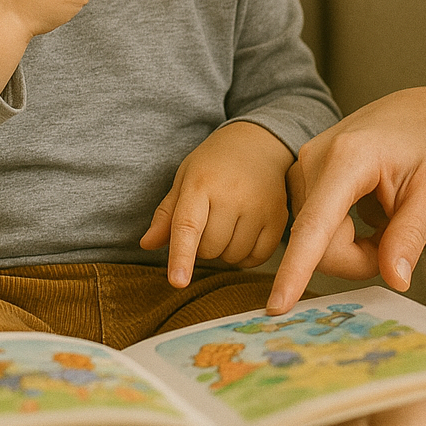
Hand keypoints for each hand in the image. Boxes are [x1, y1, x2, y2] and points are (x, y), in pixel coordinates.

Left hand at [140, 121, 293, 287]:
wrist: (258, 143)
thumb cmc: (214, 164)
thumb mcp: (185, 178)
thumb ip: (167, 214)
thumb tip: (146, 244)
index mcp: (201, 183)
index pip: (188, 225)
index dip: (181, 256)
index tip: (178, 281)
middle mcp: (232, 194)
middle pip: (209, 249)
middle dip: (203, 245)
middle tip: (211, 219)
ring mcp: (259, 206)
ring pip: (232, 257)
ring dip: (225, 250)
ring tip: (229, 221)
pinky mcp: (279, 218)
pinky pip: (256, 258)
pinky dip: (246, 255)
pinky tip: (245, 231)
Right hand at [266, 88, 425, 313]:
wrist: (417, 112)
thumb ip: (411, 236)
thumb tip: (394, 280)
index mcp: (348, 158)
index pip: (315, 225)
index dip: (296, 268)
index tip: (278, 305)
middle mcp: (314, 158)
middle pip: (318, 243)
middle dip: (357, 259)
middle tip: (394, 242)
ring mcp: (302, 164)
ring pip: (313, 239)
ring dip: (349, 245)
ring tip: (382, 217)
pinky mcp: (300, 173)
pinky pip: (311, 226)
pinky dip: (339, 232)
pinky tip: (363, 209)